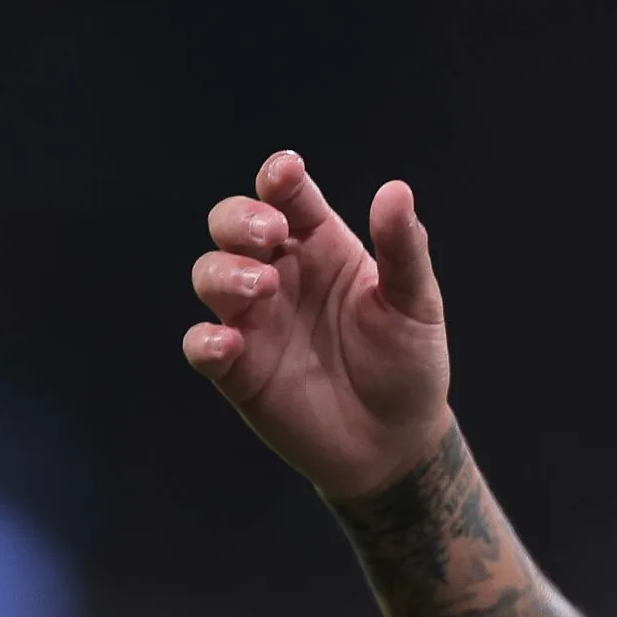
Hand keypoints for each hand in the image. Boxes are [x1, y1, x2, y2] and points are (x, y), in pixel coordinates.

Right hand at [184, 151, 451, 499]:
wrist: (395, 441)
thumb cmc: (407, 362)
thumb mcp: (415, 303)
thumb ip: (403, 249)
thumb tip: (396, 189)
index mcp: (321, 244)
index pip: (288, 196)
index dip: (278, 177)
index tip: (285, 175)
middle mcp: (280, 273)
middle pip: (232, 223)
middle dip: (238, 218)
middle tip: (267, 233)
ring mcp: (254, 320)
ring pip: (210, 274)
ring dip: (224, 272)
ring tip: (260, 286)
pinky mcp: (237, 369)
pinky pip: (201, 344)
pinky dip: (205, 339)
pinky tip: (230, 342)